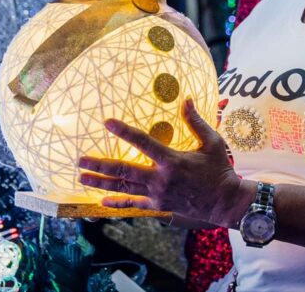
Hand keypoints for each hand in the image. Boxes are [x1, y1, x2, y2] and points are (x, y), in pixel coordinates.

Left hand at [77, 99, 252, 226]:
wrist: (224, 201)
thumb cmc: (219, 169)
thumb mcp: (211, 142)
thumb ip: (195, 121)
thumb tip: (186, 99)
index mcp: (172, 160)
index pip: (142, 142)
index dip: (123, 131)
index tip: (107, 122)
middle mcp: (160, 178)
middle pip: (123, 170)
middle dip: (99, 164)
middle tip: (80, 160)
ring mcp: (158, 194)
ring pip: (123, 188)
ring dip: (101, 182)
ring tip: (82, 177)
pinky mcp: (159, 206)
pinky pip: (133, 204)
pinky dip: (117, 202)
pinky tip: (101, 202)